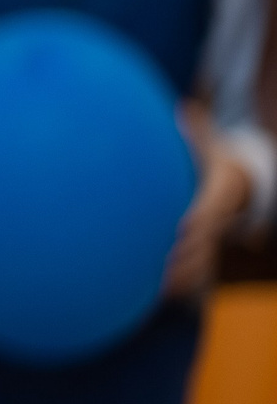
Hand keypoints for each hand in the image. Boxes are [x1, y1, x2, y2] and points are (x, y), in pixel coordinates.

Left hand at [167, 110, 250, 296]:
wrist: (242, 183)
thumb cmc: (218, 161)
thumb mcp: (212, 145)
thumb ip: (197, 129)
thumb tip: (184, 107)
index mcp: (219, 193)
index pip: (209, 207)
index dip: (198, 218)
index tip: (182, 227)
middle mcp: (218, 218)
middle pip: (205, 238)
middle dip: (190, 251)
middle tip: (168, 262)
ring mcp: (214, 235)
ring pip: (203, 258)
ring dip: (185, 274)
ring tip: (163, 288)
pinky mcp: (204, 247)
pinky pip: (198, 268)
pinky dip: (184, 282)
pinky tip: (162, 296)